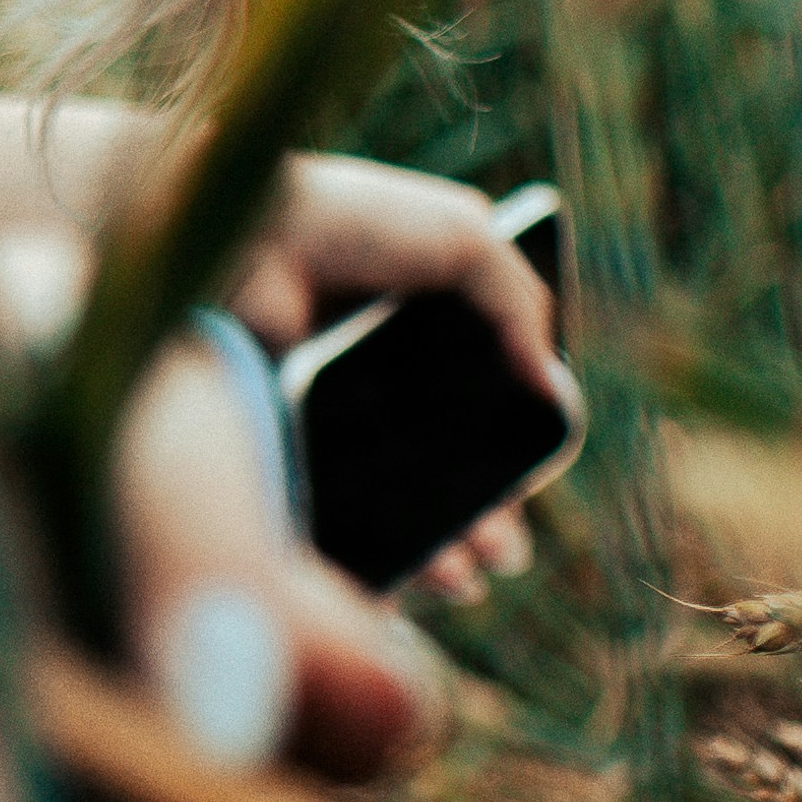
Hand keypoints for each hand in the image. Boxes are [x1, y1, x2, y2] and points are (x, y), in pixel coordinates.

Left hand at [227, 157, 565, 601]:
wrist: (246, 241)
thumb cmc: (352, 223)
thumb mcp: (464, 236)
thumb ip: (521, 302)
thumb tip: (554, 392)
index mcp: (425, 323)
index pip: (483, 398)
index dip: (513, 442)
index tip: (533, 475)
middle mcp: (383, 378)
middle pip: (447, 464)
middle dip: (486, 516)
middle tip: (507, 554)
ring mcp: (338, 423)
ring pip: (402, 507)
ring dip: (444, 547)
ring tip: (469, 575)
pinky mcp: (295, 459)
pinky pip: (345, 527)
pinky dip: (383, 561)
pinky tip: (415, 578)